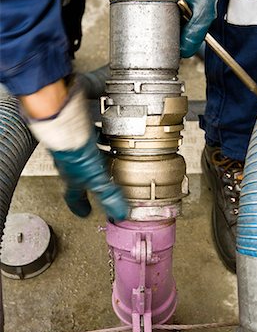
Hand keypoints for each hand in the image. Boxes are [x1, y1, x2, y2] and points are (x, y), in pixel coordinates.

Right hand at [21, 79, 127, 220]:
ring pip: (85, 153)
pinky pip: (88, 134)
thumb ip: (107, 195)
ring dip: (96, 154)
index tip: (85, 212)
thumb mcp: (95, 178)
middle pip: (80, 174)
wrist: (63, 119)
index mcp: (73, 178)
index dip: (80, 206)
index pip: (74, 197)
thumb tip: (118, 213)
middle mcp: (70, 162)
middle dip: (91, 178)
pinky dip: (98, 134)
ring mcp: (72, 144)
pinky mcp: (77, 127)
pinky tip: (107, 131)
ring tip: (109, 153)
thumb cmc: (72, 150)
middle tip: (101, 179)